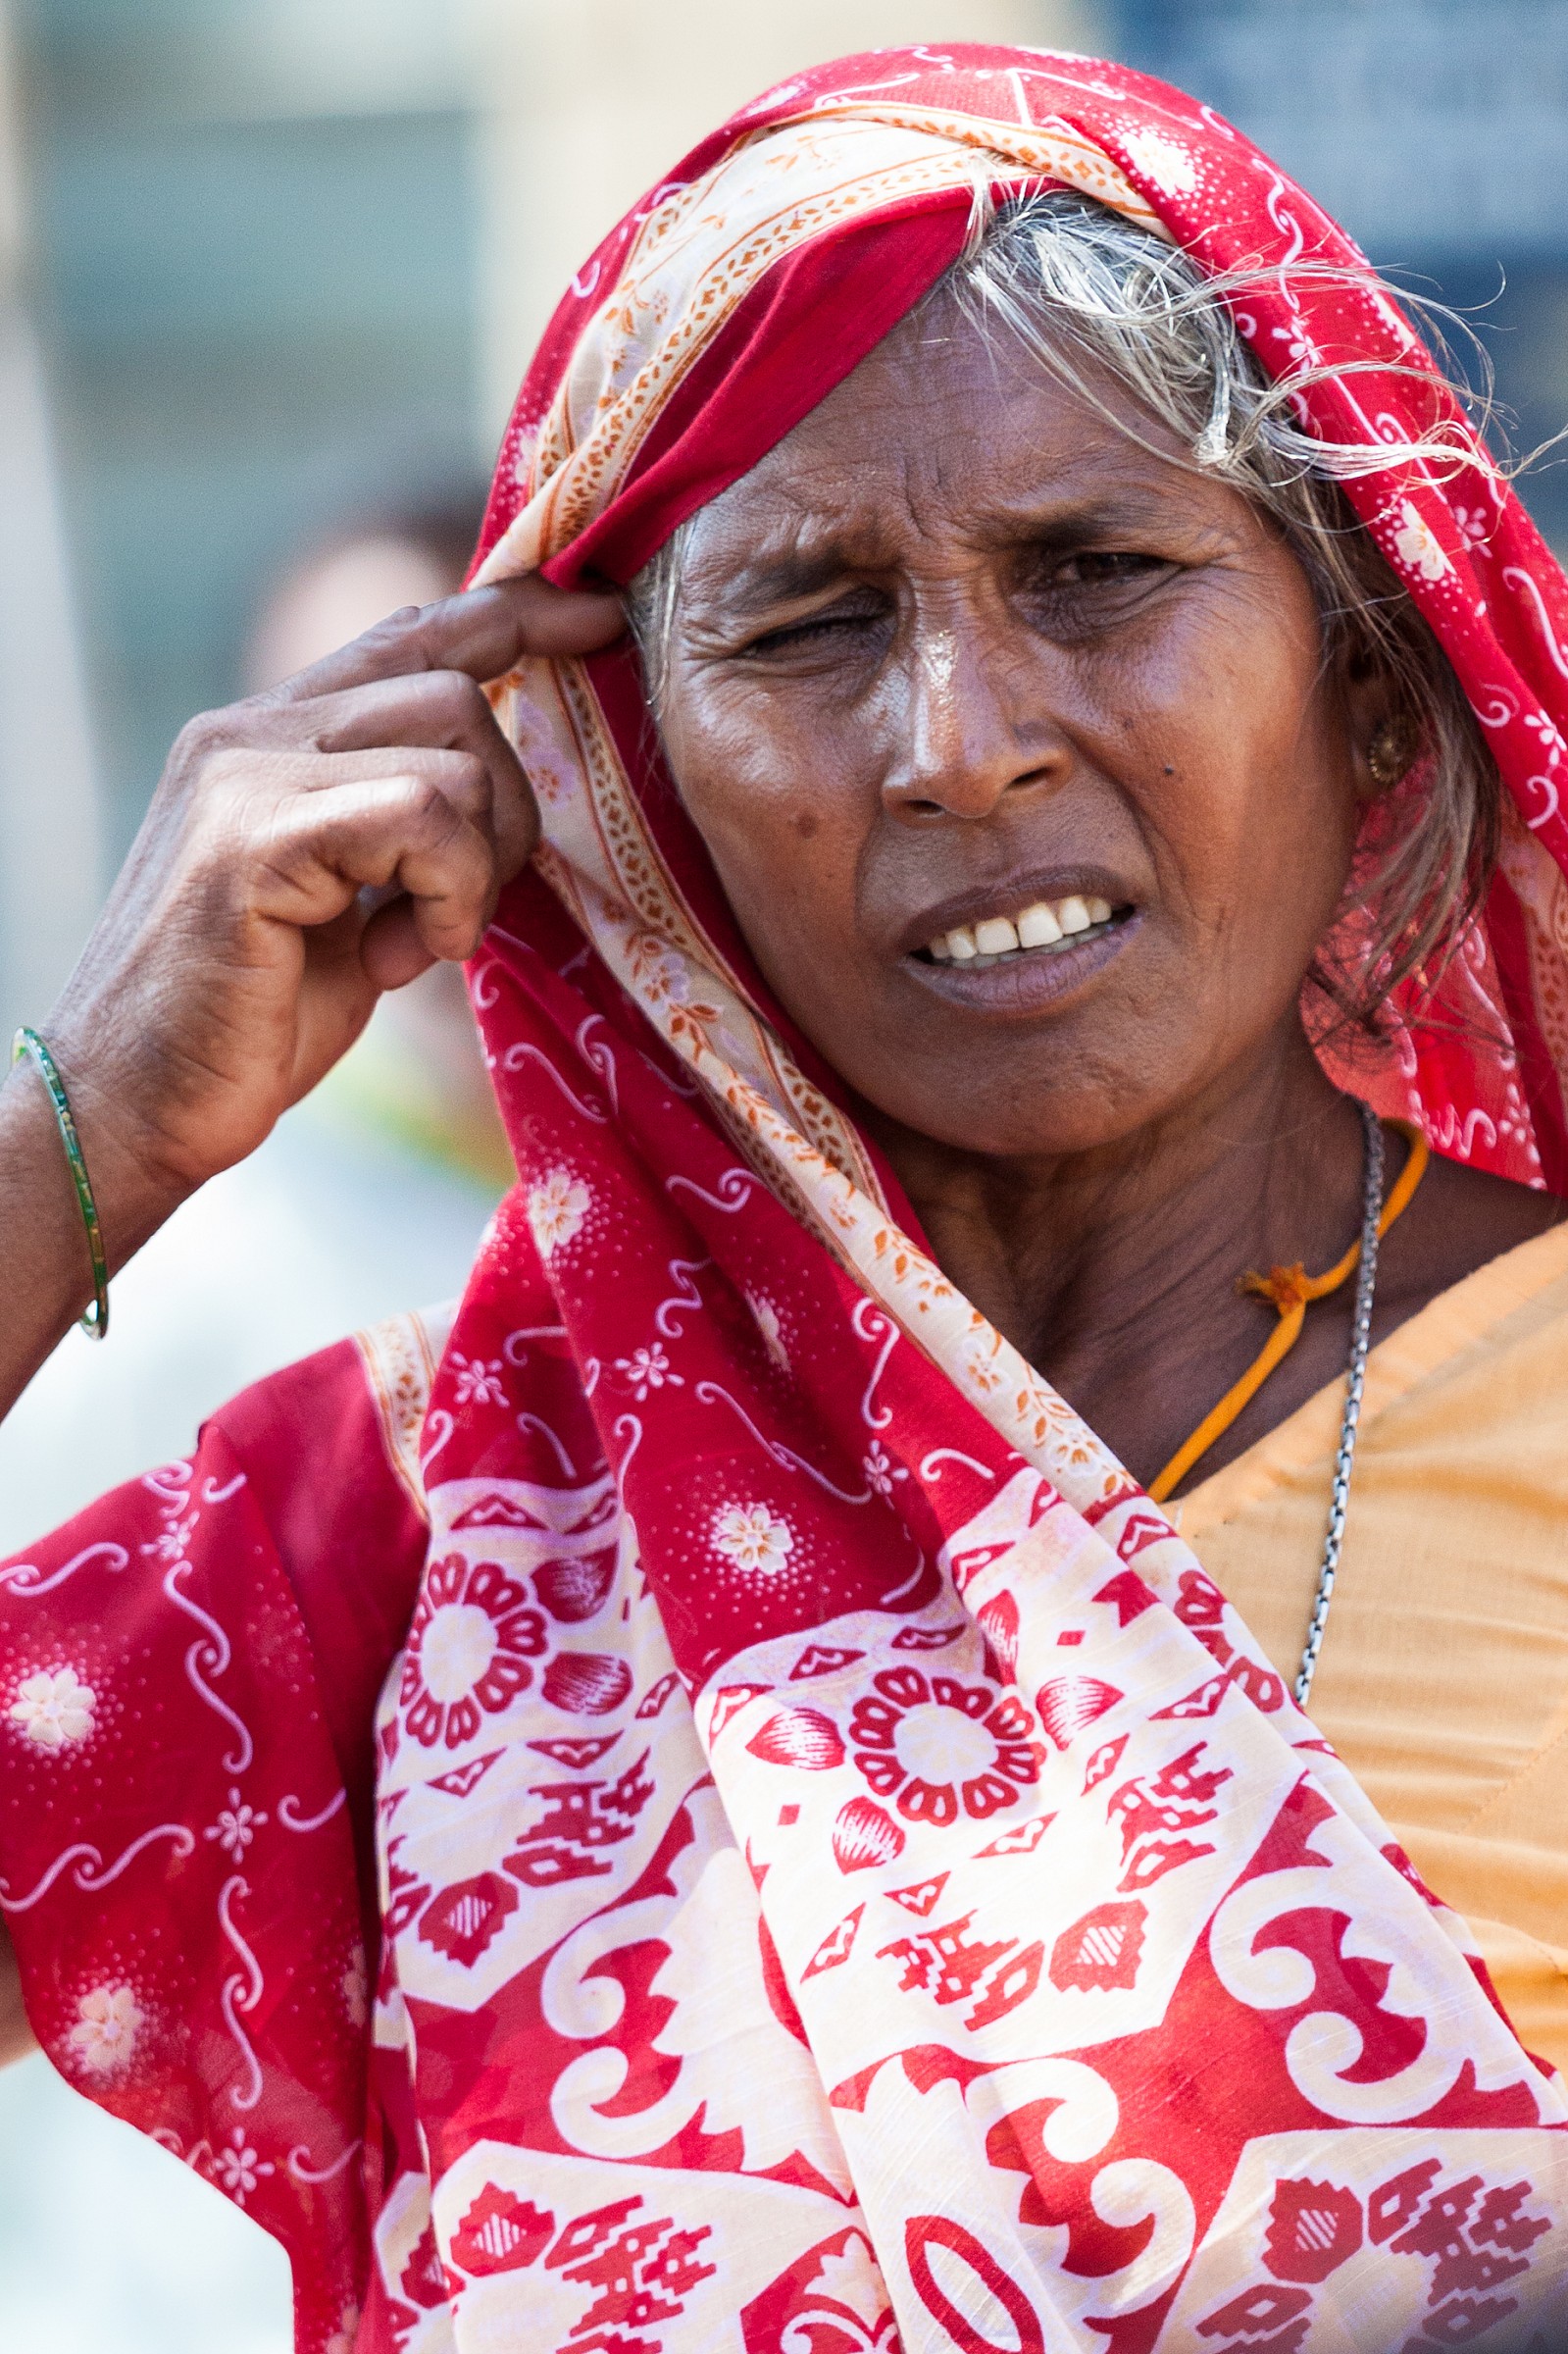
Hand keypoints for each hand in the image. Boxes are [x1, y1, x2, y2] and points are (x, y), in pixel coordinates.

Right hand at [37, 576, 621, 1246]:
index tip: (599, 620)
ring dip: (476, 868)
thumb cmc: (247, 1021)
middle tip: (460, 912)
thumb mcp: (344, 901)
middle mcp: (250, 729)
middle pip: (456, 693)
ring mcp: (245, 774)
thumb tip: (497, 788)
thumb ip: (397, 828)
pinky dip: (449, 894)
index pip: (410, 631)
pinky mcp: (254, 838)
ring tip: (417, 944)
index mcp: (270, 734)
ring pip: (456, 752)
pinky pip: (425, 816)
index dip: (517, 615)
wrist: (133, 1107)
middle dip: (506, 812)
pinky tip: (400, 959)